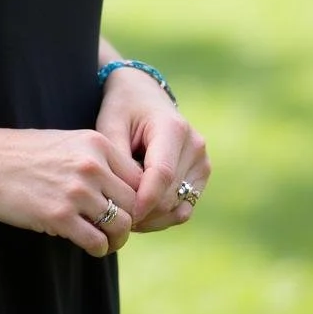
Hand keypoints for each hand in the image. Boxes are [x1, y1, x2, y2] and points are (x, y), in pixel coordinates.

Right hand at [0, 127, 142, 256]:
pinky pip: (97, 242)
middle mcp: (91, 165)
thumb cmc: (22, 153)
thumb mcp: (66, 143)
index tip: (127, 208)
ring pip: (121, 225)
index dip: (138, 197)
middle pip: (135, 203)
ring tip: (104, 240)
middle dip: (130, 220)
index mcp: (95, 143)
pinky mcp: (59, 216)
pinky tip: (89, 245)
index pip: (139, 176)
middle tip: (117, 228)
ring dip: (116, 238)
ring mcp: (76, 191)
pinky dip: (98, 249)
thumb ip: (96, 160)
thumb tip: (125, 189)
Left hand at [95, 70, 209, 231]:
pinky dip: (163, 216)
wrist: (142, 95)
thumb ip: (119, 161)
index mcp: (173, 128)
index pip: (162, 174)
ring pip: (179, 207)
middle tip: (115, 216)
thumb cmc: (122, 109)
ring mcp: (202, 161)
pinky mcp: (201, 174)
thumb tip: (129, 198)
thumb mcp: (111, 126)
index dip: (144, 199)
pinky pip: (184, 208)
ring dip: (152, 218)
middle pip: (170, 195)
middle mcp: (194, 145)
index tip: (124, 214)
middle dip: (143, 212)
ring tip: (125, 214)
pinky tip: (141, 212)